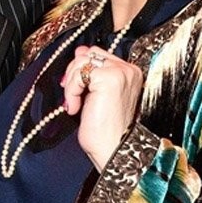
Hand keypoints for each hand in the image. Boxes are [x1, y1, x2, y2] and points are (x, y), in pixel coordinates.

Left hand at [62, 45, 143, 169]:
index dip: (81, 69)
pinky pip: (79, 74)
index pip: (98, 54)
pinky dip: (71, 91)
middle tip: (72, 96)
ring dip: (72, 84)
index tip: (74, 88)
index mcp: (129, 73)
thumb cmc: (106, 130)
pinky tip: (75, 108)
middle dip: (75, 73)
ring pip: (82, 61)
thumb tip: (79, 51)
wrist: (113, 151)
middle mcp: (128, 70)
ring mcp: (120, 72)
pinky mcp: (109, 78)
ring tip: (75, 104)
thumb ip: (90, 73)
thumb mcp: (96, 95)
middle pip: (89, 53)